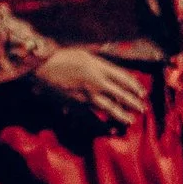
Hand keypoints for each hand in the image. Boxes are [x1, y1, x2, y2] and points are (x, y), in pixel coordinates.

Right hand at [32, 47, 149, 126]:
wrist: (40, 66)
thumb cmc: (60, 56)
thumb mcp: (85, 53)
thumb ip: (100, 63)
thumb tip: (112, 71)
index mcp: (100, 67)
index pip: (125, 78)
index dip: (135, 86)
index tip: (142, 92)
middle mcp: (97, 82)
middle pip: (122, 95)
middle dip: (134, 102)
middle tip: (142, 108)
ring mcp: (88, 96)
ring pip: (111, 109)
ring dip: (123, 115)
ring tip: (131, 121)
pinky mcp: (77, 106)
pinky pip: (94, 119)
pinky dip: (104, 125)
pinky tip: (111, 129)